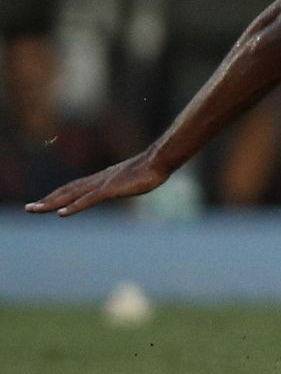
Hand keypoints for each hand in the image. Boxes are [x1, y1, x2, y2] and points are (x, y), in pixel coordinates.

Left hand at [26, 150, 170, 216]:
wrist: (159, 160)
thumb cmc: (150, 169)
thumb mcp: (132, 179)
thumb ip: (123, 183)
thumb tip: (125, 185)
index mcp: (101, 179)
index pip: (73, 188)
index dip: (57, 195)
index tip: (42, 202)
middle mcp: (97, 180)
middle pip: (66, 191)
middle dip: (47, 200)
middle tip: (28, 208)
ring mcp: (103, 184)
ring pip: (71, 195)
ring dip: (52, 203)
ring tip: (35, 210)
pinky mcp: (111, 189)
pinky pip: (88, 200)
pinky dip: (74, 206)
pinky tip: (62, 213)